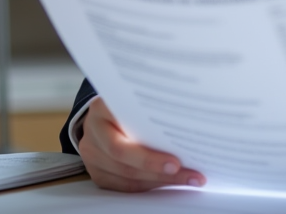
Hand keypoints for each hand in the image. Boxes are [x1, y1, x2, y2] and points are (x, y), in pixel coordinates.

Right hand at [77, 97, 205, 191]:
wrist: (104, 116)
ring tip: (189, 178)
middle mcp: (94, 130)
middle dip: (157, 167)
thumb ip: (155, 107)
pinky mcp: (98, 173)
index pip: (123, 126)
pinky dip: (150, 185)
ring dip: (160, 180)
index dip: (147, 147)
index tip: (176, 158)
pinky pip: (125, 186)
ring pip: (126, 175)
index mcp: (103, 106)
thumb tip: (192, 120)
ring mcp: (92, 154)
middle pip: (122, 154)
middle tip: (187, 172)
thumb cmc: (129, 106)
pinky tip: (170, 182)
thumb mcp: (138, 99)